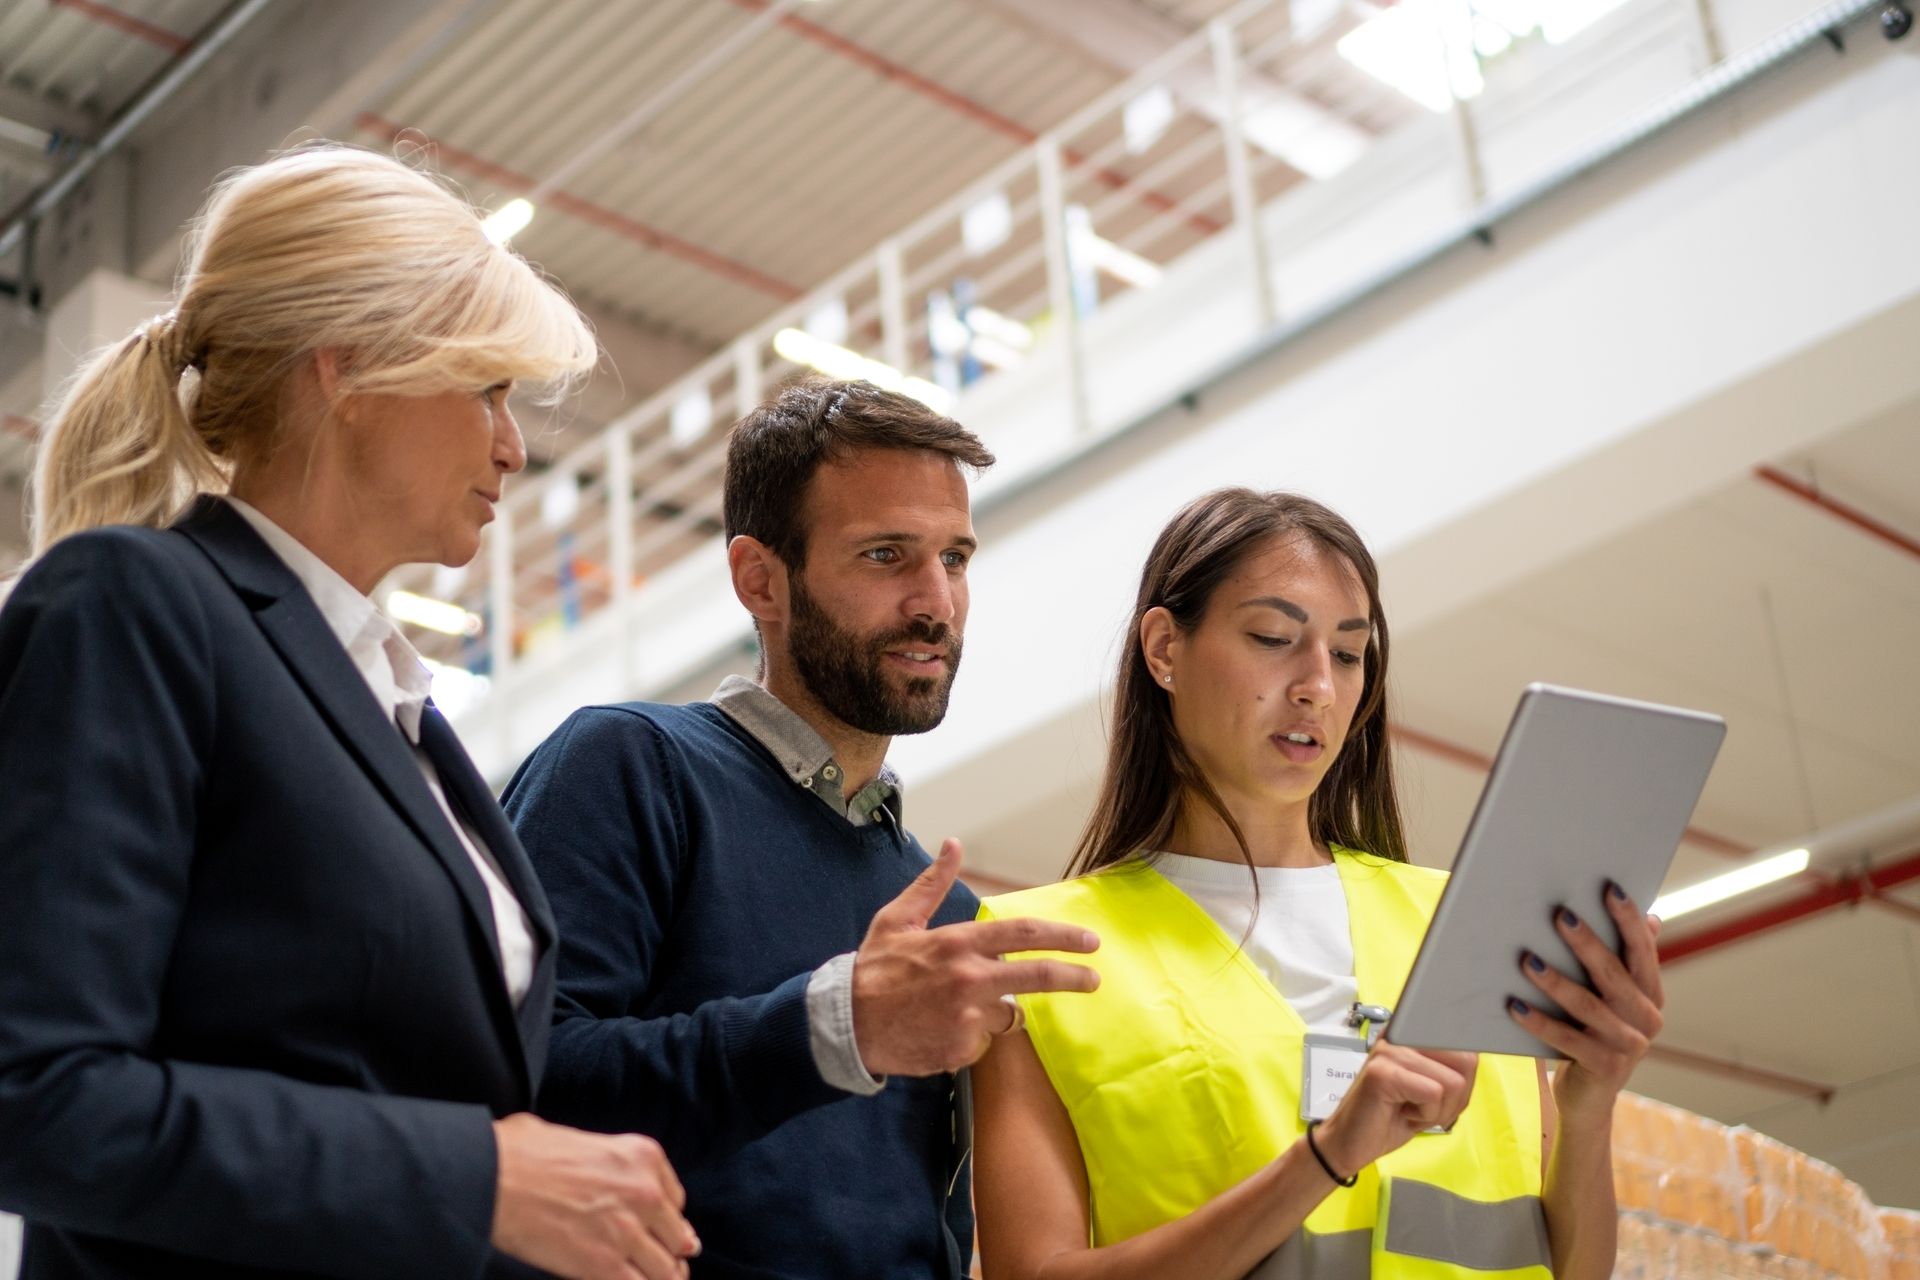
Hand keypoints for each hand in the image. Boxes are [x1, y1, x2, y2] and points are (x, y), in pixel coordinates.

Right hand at [490, 1113, 698, 1279]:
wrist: (493, 1177)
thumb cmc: (521, 1152)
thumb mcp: (579, 1137)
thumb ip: (600, 1155)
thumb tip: (585, 1162)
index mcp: (643, 1156)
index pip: (675, 1201)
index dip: (664, 1222)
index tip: (655, 1233)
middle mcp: (646, 1193)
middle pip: (679, 1239)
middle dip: (670, 1255)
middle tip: (660, 1266)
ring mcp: (628, 1232)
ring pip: (666, 1272)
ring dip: (659, 1278)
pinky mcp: (604, 1266)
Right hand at [852, 838, 1100, 1076]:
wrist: (845, 1024)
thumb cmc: (873, 969)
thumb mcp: (898, 918)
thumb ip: (932, 883)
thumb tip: (953, 844)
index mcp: (958, 944)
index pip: (1024, 936)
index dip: (1063, 937)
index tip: (1090, 942)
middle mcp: (970, 980)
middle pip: (1039, 978)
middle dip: (1074, 977)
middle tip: (1094, 978)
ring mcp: (967, 1017)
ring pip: (1006, 1014)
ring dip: (995, 1010)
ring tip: (956, 1006)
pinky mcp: (961, 1050)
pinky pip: (982, 1041)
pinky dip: (970, 1034)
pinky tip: (940, 1028)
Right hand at [1312, 1041, 1478, 1178]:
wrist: (1348, 1143)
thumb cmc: (1390, 1116)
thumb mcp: (1429, 1088)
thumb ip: (1450, 1069)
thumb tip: (1473, 1058)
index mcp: (1411, 1031)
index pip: (1465, 1043)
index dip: (1464, 1078)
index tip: (1439, 1095)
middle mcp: (1400, 1032)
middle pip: (1466, 1061)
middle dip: (1455, 1098)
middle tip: (1426, 1107)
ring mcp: (1389, 1050)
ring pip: (1452, 1082)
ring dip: (1438, 1110)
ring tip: (1411, 1110)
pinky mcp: (1382, 1072)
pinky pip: (1433, 1094)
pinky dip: (1426, 1115)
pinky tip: (1403, 1114)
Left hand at [1507, 883, 1664, 1126]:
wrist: (1590, 1098)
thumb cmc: (1594, 1033)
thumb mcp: (1615, 999)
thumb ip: (1626, 961)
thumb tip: (1651, 915)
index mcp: (1651, 994)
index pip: (1642, 950)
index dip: (1628, 919)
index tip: (1609, 888)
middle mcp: (1647, 1018)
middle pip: (1613, 973)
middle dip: (1586, 942)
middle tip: (1559, 915)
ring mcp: (1628, 1045)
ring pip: (1588, 1005)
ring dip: (1555, 981)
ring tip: (1527, 959)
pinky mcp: (1604, 1068)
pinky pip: (1566, 1039)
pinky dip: (1538, 1021)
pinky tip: (1513, 1004)